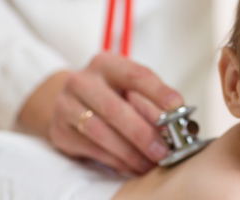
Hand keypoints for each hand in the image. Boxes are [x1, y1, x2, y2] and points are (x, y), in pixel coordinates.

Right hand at [40, 53, 182, 173]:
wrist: (71, 102)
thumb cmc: (112, 94)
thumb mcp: (131, 90)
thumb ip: (153, 103)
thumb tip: (180, 123)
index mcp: (106, 64)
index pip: (136, 75)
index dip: (158, 92)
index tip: (177, 106)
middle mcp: (81, 81)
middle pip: (115, 108)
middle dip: (142, 133)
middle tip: (163, 151)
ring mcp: (66, 105)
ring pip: (100, 132)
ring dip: (130, 152)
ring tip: (150, 163)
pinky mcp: (59, 131)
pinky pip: (92, 149)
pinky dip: (116, 161)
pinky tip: (132, 166)